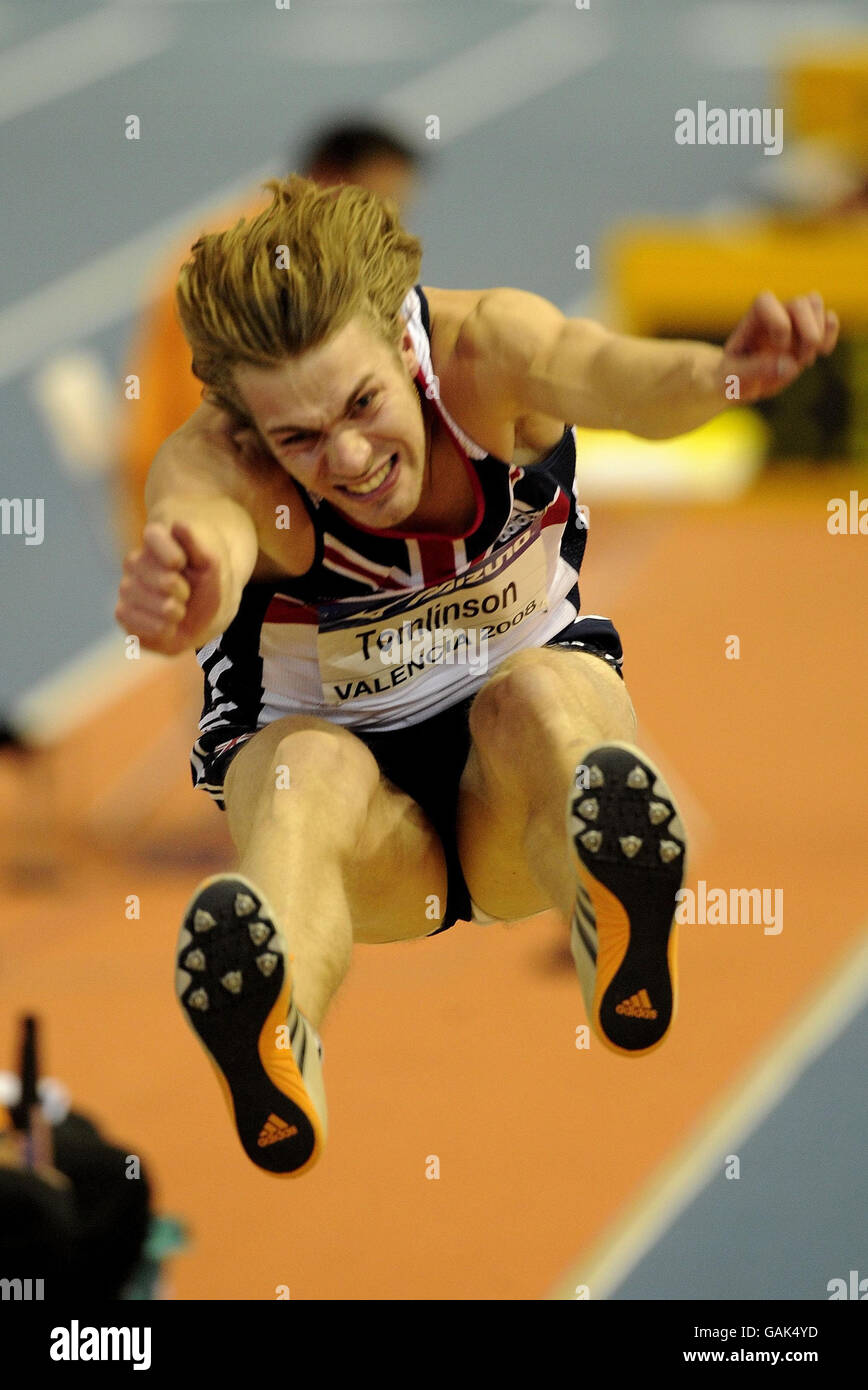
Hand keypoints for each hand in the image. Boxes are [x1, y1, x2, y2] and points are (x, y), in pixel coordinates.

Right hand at [115, 520, 223, 654]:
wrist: (201, 618)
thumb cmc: (203, 586)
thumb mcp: (209, 566)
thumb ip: (196, 546)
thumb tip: (178, 524)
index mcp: (155, 542)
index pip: (152, 535)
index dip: (170, 552)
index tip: (181, 564)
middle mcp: (134, 562)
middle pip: (156, 574)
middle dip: (179, 589)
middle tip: (186, 594)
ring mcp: (127, 587)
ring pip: (146, 599)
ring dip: (173, 611)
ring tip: (178, 611)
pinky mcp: (123, 613)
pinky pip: (134, 619)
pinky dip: (160, 627)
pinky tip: (168, 626)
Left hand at [720, 291, 838, 402]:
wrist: (739, 382)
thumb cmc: (729, 377)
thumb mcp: (732, 378)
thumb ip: (755, 370)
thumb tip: (790, 366)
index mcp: (750, 321)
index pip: (765, 301)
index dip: (778, 321)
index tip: (780, 347)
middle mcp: (773, 315)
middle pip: (799, 302)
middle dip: (808, 330)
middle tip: (803, 359)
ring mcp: (792, 321)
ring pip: (814, 304)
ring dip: (820, 332)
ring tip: (807, 359)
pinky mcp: (806, 332)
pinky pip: (826, 319)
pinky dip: (830, 334)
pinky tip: (823, 352)